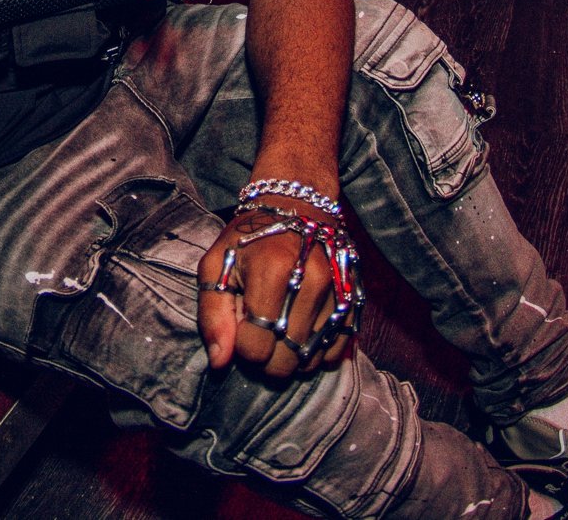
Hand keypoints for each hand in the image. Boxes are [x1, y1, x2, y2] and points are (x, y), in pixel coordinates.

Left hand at [197, 198, 353, 377]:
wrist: (296, 204)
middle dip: (266, 359)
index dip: (241, 347)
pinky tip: (302, 335)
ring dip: (292, 357)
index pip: (255, 347)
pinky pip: (338, 348)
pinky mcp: (354, 295)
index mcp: (271, 271)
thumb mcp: (216, 265)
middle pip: (286, 359)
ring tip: (279, 332)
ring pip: (312, 358)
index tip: (241, 327)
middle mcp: (312, 281)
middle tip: (259, 335)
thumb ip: (213, 314)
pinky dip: (318, 353)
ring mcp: (337, 290)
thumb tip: (221, 363)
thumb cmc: (249, 238)